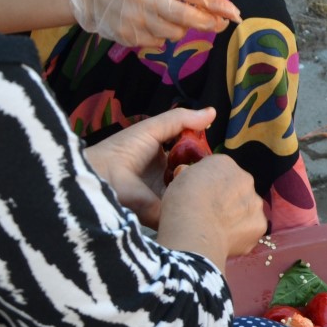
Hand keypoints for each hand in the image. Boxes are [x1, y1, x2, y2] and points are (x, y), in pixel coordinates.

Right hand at [67, 0, 240, 48]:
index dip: (219, 5)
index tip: (236, 13)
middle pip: (190, 19)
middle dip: (209, 23)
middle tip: (217, 22)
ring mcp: (139, 19)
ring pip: (176, 34)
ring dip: (181, 28)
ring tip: (168, 15)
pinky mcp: (130, 36)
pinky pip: (158, 42)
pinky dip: (160, 34)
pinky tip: (149, 22)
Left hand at [84, 107, 215, 227]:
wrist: (106, 175)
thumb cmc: (126, 149)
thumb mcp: (154, 128)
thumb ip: (181, 120)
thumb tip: (214, 112)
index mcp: (164, 160)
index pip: (191, 158)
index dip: (203, 154)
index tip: (218, 154)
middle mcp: (167, 180)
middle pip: (194, 176)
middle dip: (207, 173)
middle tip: (220, 171)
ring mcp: (167, 198)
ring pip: (193, 193)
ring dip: (203, 188)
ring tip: (216, 183)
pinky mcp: (167, 213)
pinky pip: (187, 209)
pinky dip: (197, 201)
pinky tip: (207, 194)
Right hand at [156, 155, 264, 272]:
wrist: (194, 229)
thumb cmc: (182, 201)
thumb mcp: (180, 179)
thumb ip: (192, 175)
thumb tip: (190, 175)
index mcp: (224, 163)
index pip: (220, 169)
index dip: (210, 183)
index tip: (201, 193)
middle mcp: (246, 179)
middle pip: (238, 187)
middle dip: (228, 198)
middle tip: (212, 211)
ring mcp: (256, 202)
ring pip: (247, 208)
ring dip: (238, 215)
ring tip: (219, 227)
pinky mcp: (260, 224)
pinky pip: (251, 227)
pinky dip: (241, 233)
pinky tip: (226, 237)